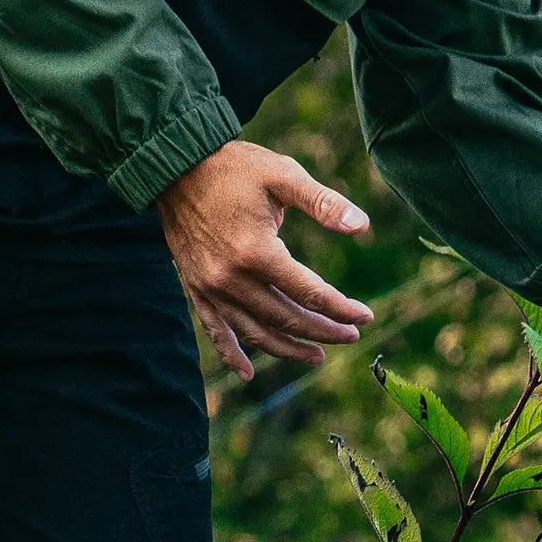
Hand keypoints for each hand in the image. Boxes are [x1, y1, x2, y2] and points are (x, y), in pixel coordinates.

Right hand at [155, 141, 375, 380]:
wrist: (175, 168)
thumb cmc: (234, 168)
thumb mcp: (283, 175)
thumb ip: (324, 203)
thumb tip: (363, 227)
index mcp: (257, 252)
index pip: (309, 293)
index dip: (341, 309)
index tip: (365, 317)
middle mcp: (232, 278)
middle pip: (285, 318)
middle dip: (322, 331)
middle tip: (351, 335)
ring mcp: (211, 287)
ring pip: (255, 332)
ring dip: (287, 349)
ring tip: (316, 356)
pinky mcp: (196, 288)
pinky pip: (215, 329)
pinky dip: (232, 353)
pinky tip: (249, 374)